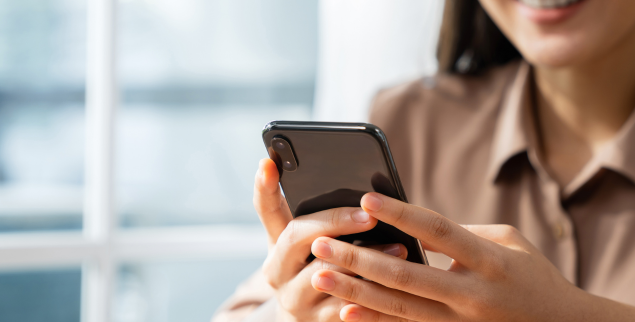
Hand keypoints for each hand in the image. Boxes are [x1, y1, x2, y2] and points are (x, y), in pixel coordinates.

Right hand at [254, 159, 407, 321]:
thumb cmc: (317, 271)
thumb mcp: (308, 245)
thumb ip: (320, 217)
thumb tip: (344, 183)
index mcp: (276, 246)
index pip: (267, 210)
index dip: (264, 186)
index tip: (268, 162)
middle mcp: (278, 272)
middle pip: (298, 237)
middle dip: (335, 221)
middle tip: (368, 214)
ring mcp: (295, 300)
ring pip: (327, 275)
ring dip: (366, 261)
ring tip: (398, 247)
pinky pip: (348, 310)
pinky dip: (376, 297)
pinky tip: (401, 286)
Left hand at [309, 192, 597, 321]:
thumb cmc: (533, 277)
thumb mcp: (507, 243)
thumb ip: (460, 233)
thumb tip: (411, 224)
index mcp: (489, 262)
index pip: (438, 232)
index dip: (401, 214)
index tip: (366, 198)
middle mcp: (472, 297)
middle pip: (406, 275)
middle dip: (359, 259)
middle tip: (320, 242)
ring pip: (398, 309)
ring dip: (355, 292)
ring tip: (320, 275)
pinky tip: (344, 314)